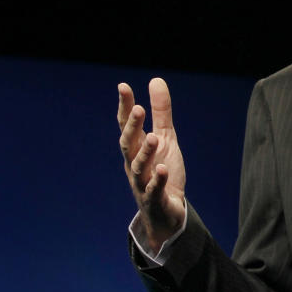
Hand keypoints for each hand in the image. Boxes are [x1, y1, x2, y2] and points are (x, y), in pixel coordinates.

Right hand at [117, 78, 186, 251]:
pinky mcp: (154, 199)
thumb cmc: (162, 171)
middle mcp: (134, 164)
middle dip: (131, 127)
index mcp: (136, 148)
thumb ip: (161, 111)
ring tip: (153, 137)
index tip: (123, 86)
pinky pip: (154, 189)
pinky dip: (157, 179)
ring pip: (139, 167)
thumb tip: (156, 79)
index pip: (127, 125)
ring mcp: (142, 182)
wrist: (167, 212)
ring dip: (145, 152)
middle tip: (138, 109)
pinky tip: (162, 168)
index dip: (125, 107)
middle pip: (128, 144)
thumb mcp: (166, 138)